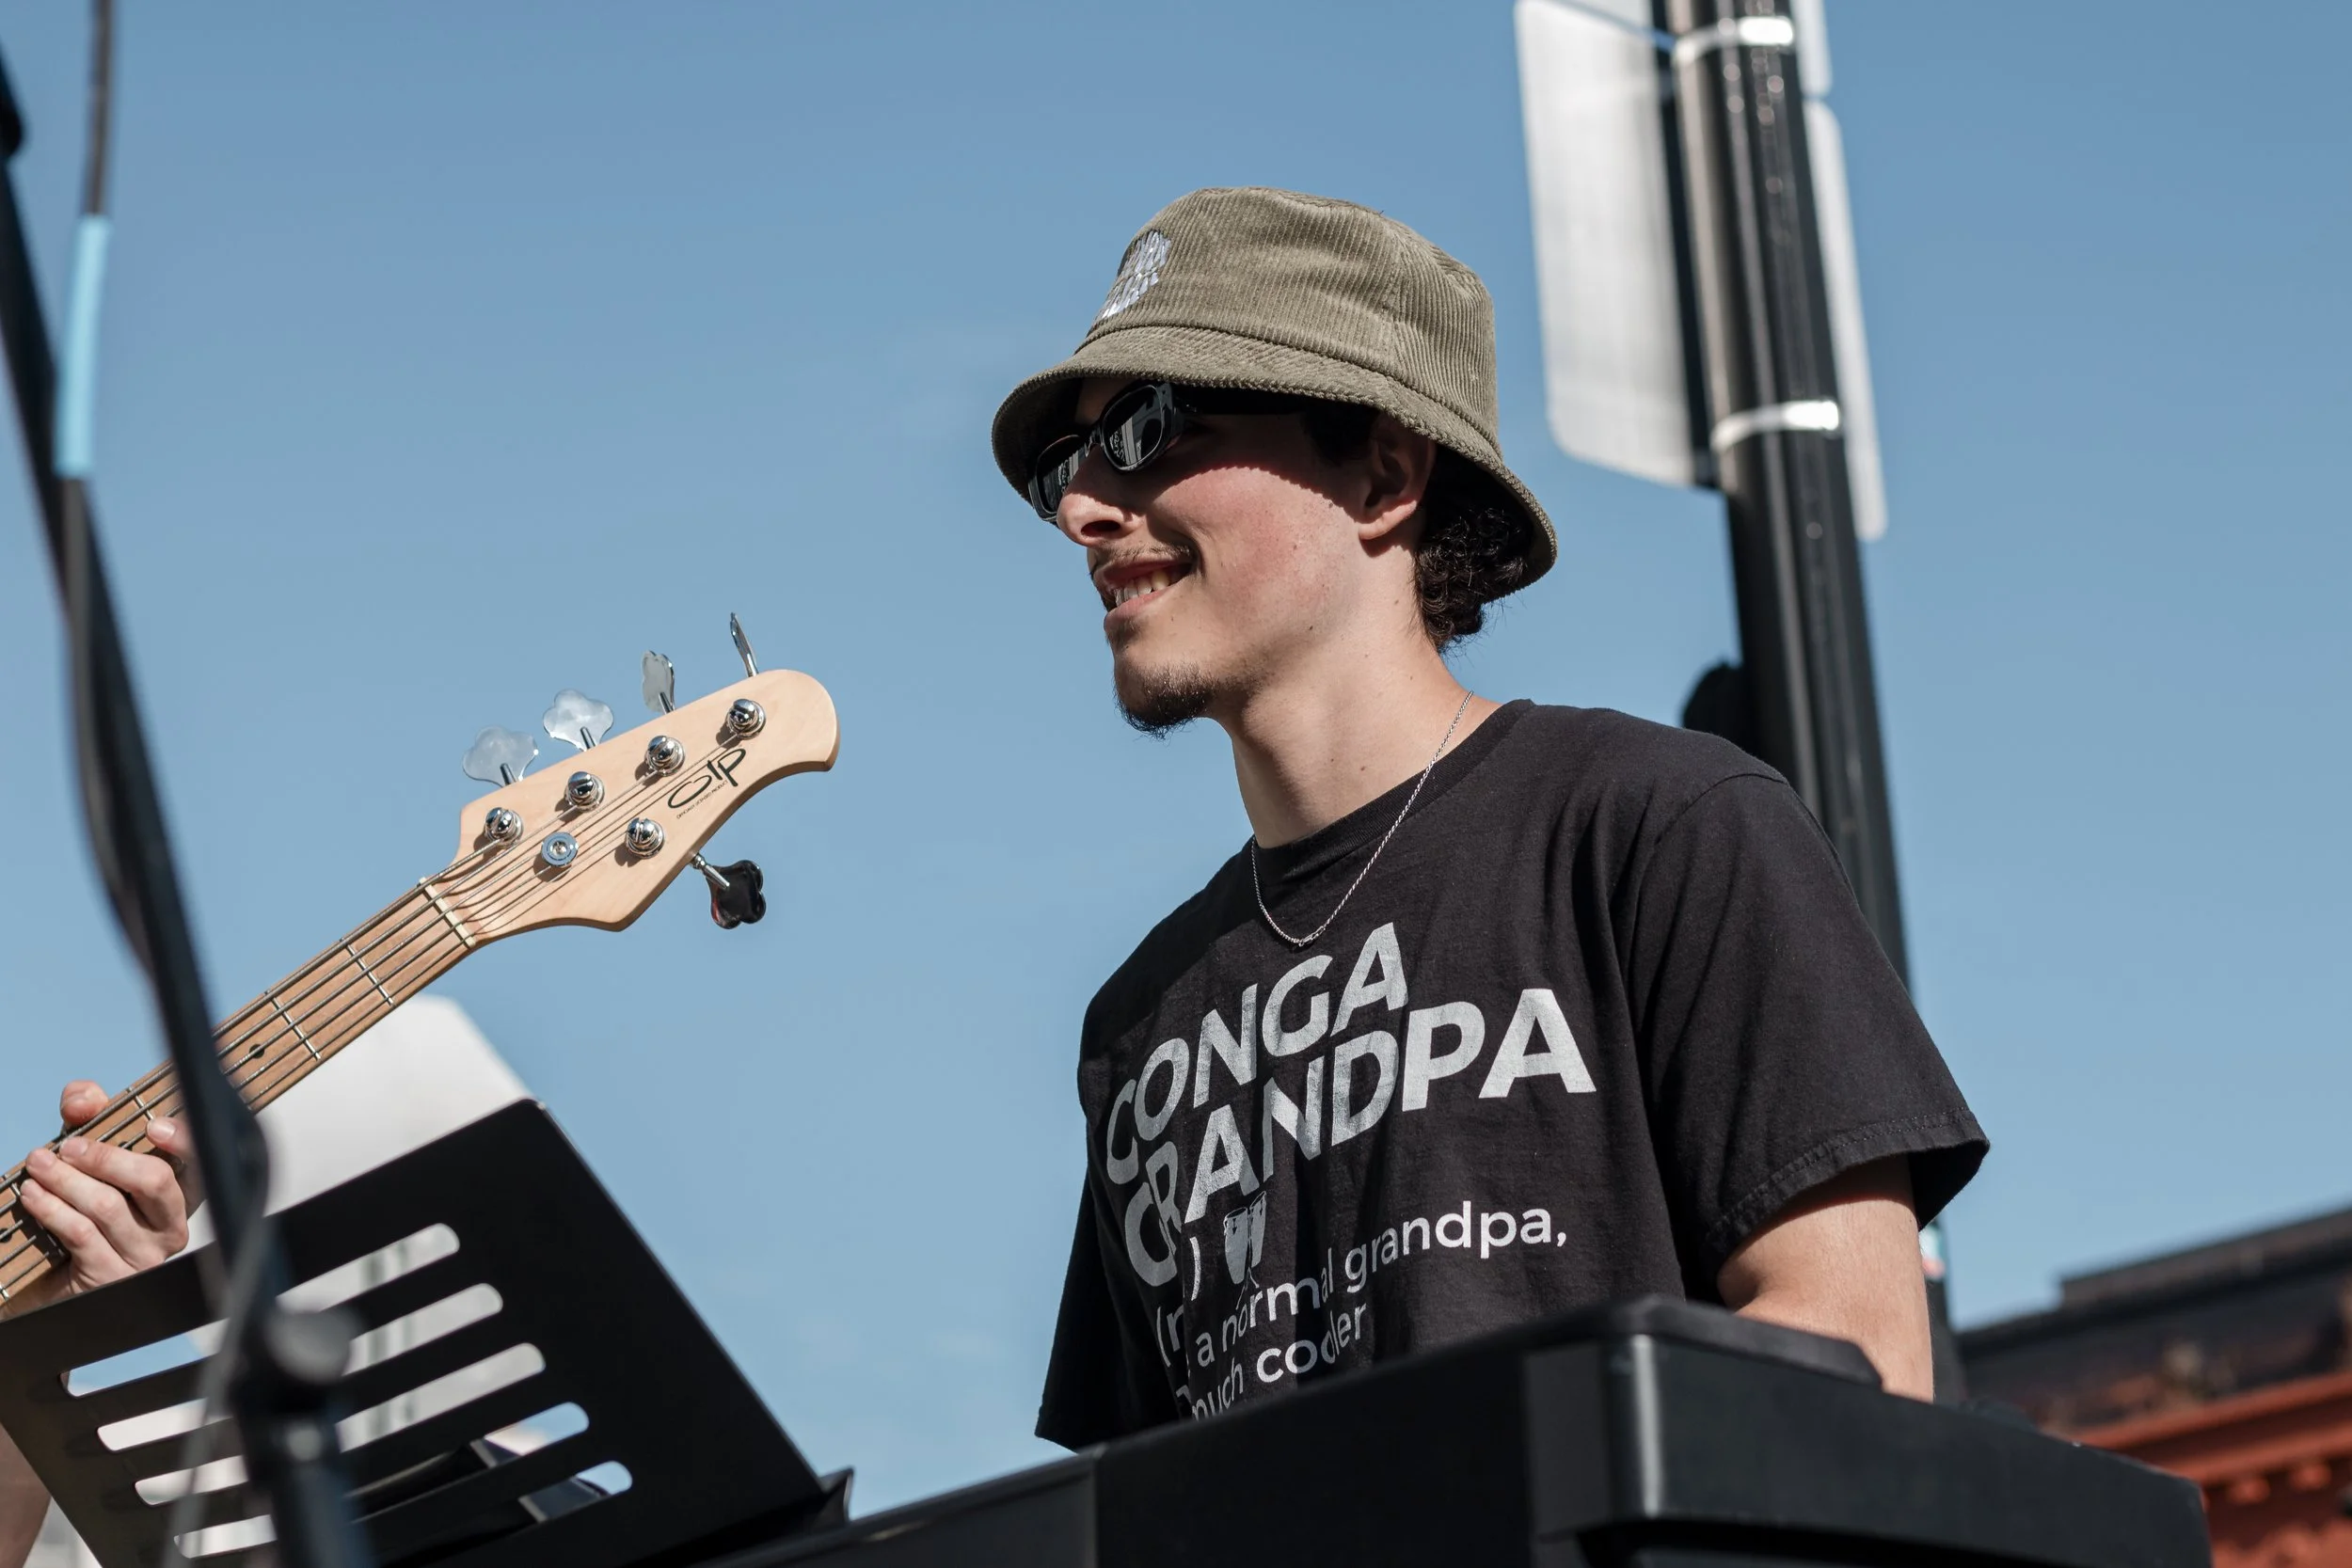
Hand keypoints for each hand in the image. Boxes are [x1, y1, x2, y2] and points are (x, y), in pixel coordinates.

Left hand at [13, 1080, 194, 1309]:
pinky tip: (32, 1195)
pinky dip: (52, 1209)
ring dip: (65, 1180)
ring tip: (37, 1165)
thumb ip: (89, 1117)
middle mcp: (171, 1227)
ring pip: (108, 1206)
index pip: (202, 1162)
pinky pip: (81, 1234)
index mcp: (179, 1195)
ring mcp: (143, 1256)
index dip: (185, 1142)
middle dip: (107, 1158)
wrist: (51, 1280)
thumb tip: (83, 1100)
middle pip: (155, 1181)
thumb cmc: (82, 1212)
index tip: (154, 1126)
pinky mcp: (110, 1277)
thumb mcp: (88, 1158)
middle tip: (68, 1146)